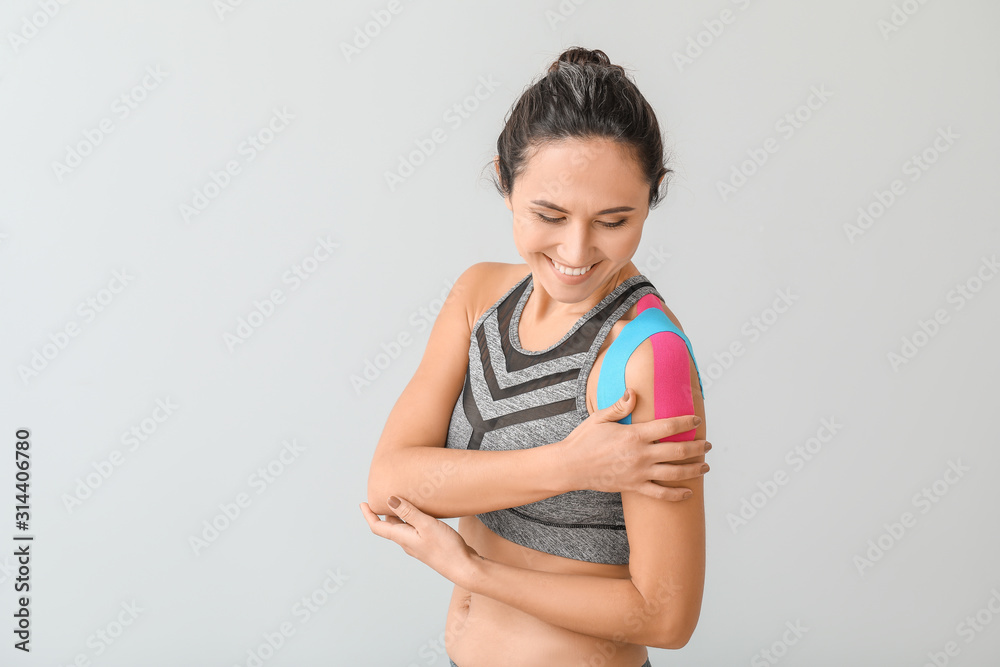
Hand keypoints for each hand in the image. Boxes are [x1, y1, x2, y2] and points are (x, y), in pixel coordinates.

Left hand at [360, 496, 481, 585]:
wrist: (464, 567)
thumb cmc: (446, 548)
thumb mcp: (426, 526)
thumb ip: (408, 512)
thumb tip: (389, 500)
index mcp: (403, 538)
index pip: (378, 527)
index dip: (368, 515)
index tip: (363, 503)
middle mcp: (407, 542)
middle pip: (389, 527)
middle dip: (382, 513)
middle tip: (382, 498)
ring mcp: (418, 544)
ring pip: (402, 528)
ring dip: (398, 515)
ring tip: (400, 500)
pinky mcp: (429, 544)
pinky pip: (414, 529)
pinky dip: (411, 519)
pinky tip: (421, 512)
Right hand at [560, 389, 709, 499]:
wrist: (571, 466)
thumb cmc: (583, 440)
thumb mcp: (600, 418)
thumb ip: (620, 406)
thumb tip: (633, 392)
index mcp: (634, 435)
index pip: (668, 426)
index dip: (686, 422)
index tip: (696, 420)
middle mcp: (641, 454)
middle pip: (678, 451)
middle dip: (698, 448)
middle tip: (708, 445)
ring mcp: (639, 472)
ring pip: (675, 473)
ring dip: (694, 470)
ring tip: (705, 466)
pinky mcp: (634, 486)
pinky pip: (660, 493)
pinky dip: (676, 495)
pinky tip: (688, 493)